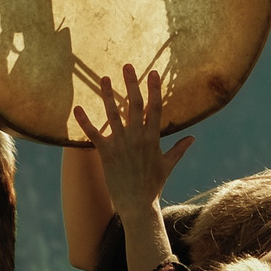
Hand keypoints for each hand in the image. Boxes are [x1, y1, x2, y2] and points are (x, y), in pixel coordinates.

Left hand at [75, 63, 193, 214]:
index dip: (154, 90)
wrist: (138, 204)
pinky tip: (77, 108)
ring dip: (108, 95)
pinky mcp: (107, 153)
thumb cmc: (153, 185)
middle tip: (128, 66)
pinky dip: (85, 122)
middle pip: (135, 105)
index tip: (153, 73)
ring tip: (103, 78)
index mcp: (153, 138)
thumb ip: (179, 149)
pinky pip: (94, 134)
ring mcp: (122, 145)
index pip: (155, 108)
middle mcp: (137, 138)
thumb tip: (193, 138)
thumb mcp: (168, 165)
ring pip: (114, 114)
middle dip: (131, 84)